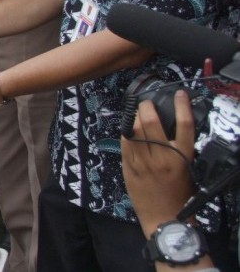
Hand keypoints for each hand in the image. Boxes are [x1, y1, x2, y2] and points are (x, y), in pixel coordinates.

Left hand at [121, 91, 195, 236]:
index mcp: (182, 157)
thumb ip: (178, 148)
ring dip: (133, 116)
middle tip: (147, 103)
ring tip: (135, 112)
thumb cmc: (180, 193)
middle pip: (150, 122)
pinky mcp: (129, 167)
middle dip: (146, 107)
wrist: (164, 217)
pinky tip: (128, 128)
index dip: (182, 106)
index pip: (184, 125)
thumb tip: (169, 125)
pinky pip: (125, 142)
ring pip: (133, 129)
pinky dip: (126, 131)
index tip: (179, 94)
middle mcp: (162, 158)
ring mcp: (143, 162)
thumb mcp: (187, 168)